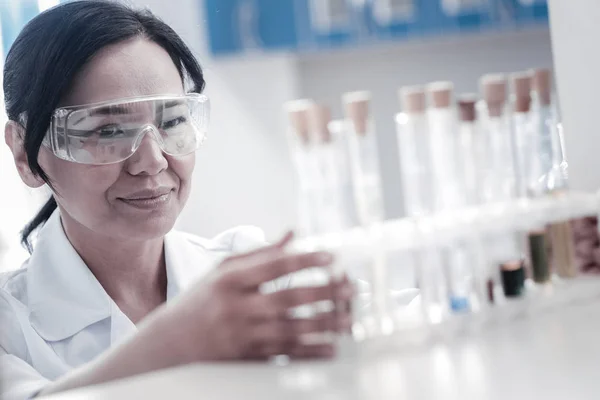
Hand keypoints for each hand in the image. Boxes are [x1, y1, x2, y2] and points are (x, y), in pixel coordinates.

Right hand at [167, 232, 353, 360]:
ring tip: (348, 319)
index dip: (304, 259)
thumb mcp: (223, 270)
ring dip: (324, 325)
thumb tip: (293, 233)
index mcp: (229, 281)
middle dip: (324, 293)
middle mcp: (236, 308)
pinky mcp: (246, 358)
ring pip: (291, 330)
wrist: (171, 343)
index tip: (330, 256)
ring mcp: (242, 336)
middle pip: (288, 299)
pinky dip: (309, 353)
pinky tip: (330, 348)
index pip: (273, 266)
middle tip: (350, 288)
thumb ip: (260, 253)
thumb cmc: (201, 300)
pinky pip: (283, 355)